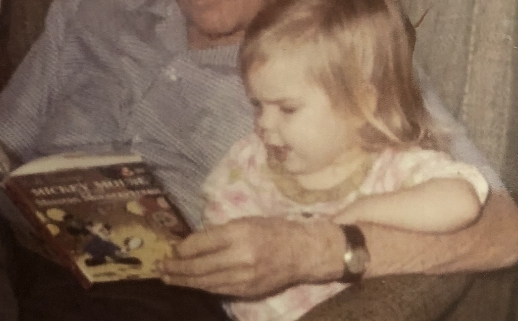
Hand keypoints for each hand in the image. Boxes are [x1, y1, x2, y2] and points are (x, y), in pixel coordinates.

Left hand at [157, 216, 344, 296]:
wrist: (303, 252)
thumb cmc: (274, 230)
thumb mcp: (247, 221)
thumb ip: (220, 232)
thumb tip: (193, 243)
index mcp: (239, 234)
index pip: (200, 243)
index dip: (182, 248)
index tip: (173, 248)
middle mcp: (239, 257)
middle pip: (198, 266)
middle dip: (176, 268)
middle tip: (160, 266)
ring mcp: (243, 278)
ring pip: (205, 282)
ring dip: (184, 280)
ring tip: (168, 277)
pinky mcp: (247, 291)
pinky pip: (218, 289)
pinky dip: (202, 286)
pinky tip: (191, 284)